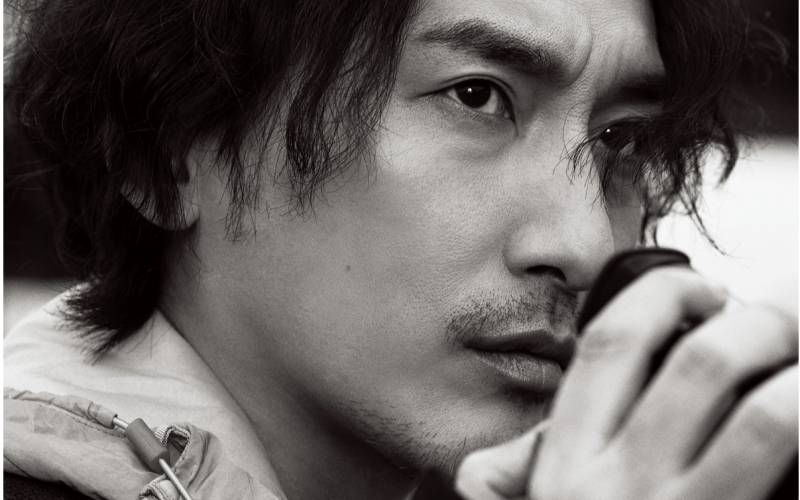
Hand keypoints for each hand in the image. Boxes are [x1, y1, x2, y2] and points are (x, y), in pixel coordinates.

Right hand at [455, 268, 797, 499]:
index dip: (663, 297)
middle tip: (775, 320)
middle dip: (752, 322)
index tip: (700, 291)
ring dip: (797, 373)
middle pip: (698, 365)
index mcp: (568, 466)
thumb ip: (518, 481)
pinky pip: (783, 471)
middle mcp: (621, 488)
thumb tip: (481, 471)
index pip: (613, 346)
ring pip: (762, 418)